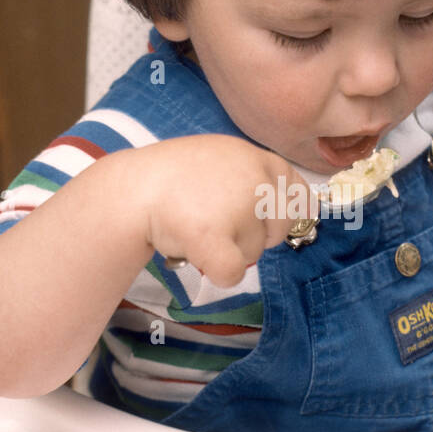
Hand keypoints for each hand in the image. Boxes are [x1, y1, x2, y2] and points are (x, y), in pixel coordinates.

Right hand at [134, 134, 315, 287]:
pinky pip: (233, 273)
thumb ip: (256, 177)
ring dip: (228, 249)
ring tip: (195, 225)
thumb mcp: (222, 158)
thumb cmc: (173, 178)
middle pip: (280, 230)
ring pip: (254, 253)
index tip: (264, 222)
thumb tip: (300, 208)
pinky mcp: (214, 237)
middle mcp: (254, 178)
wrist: (132, 190)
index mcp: (257, 158)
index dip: (283, 216)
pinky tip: (195, 251)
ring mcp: (236, 207)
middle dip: (255, 237)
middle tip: (218, 223)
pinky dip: (216, 271)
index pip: (300, 194)